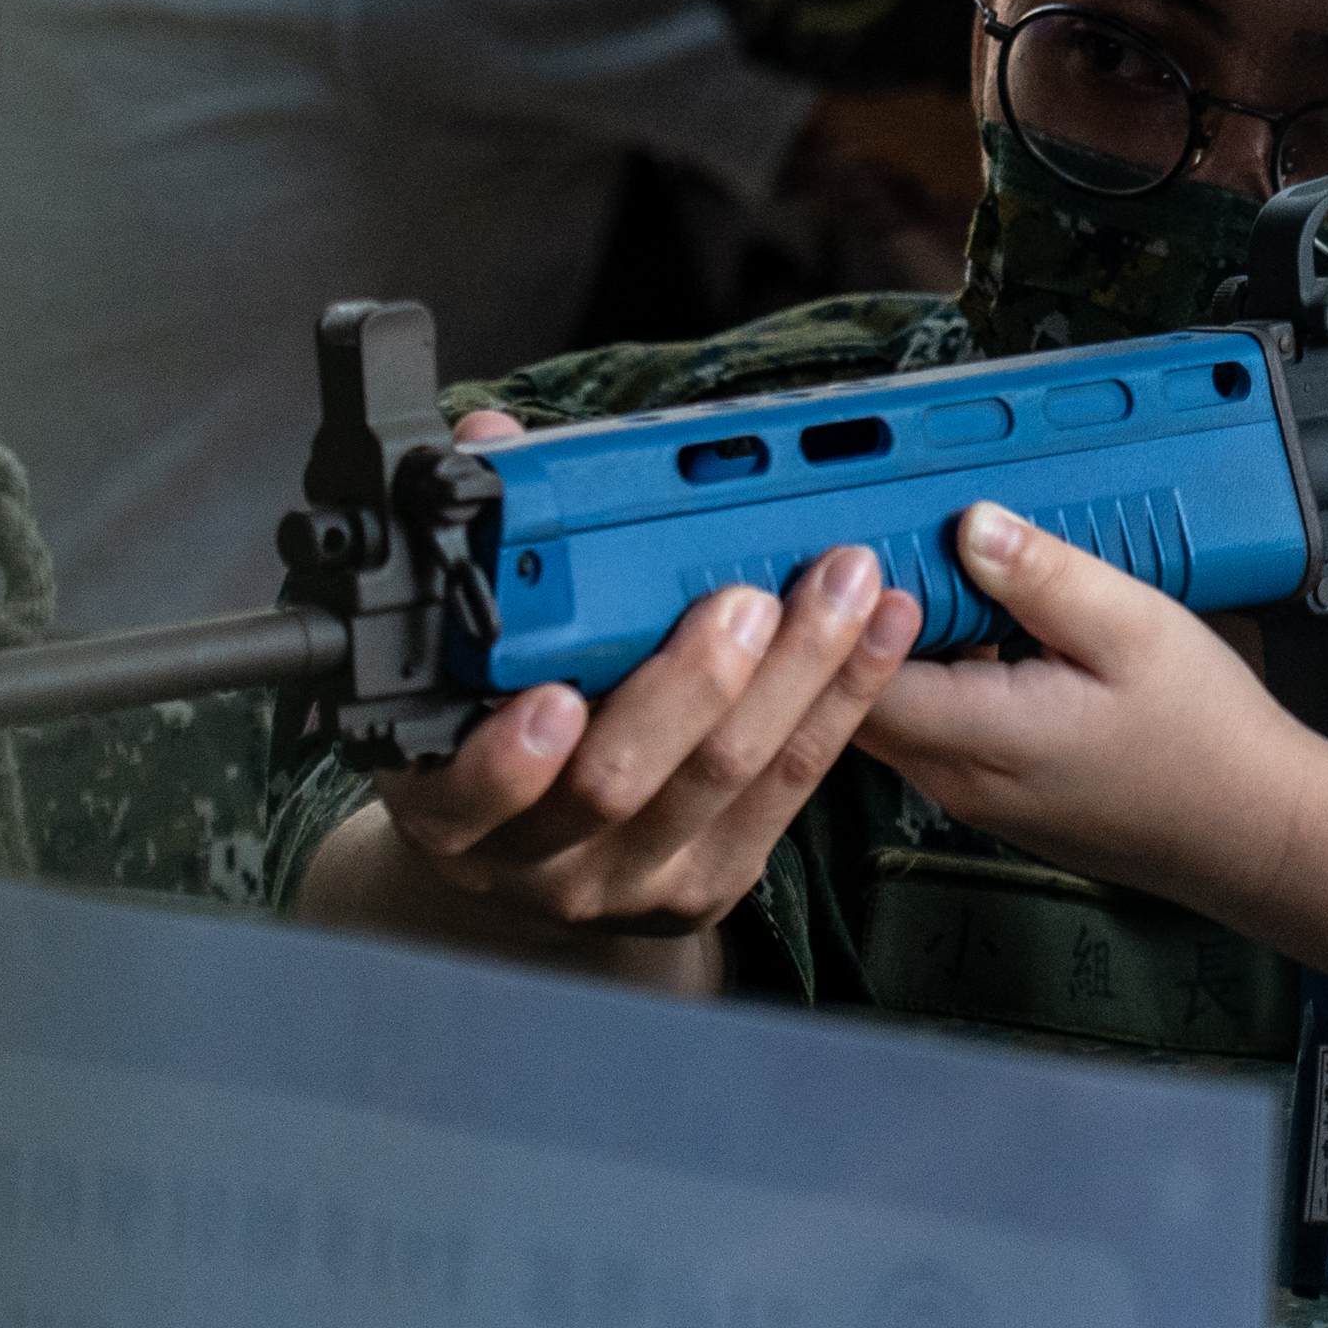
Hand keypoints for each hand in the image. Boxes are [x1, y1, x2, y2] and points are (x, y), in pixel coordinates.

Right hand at [368, 411, 917, 935]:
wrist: (530, 853)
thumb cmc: (490, 724)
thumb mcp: (455, 661)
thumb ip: (477, 551)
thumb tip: (489, 445)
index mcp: (446, 803)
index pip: (465, 792)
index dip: (508, 756)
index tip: (556, 696)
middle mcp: (530, 859)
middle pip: (616, 782)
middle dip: (691, 688)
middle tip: (743, 603)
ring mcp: (627, 880)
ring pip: (724, 776)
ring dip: (797, 675)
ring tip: (841, 587)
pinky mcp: (712, 881)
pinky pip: (792, 784)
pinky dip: (843, 698)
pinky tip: (881, 630)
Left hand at [856, 502, 1322, 887]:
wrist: (1255, 831)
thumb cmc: (1205, 740)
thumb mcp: (1132, 629)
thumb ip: (1041, 576)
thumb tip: (969, 524)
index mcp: (979, 736)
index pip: (850, 680)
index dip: (835, 612)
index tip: (848, 547)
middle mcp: (958, 778)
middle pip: (853, 699)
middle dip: (851, 625)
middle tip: (875, 546)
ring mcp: (974, 794)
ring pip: (891, 715)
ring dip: (894, 651)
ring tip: (929, 576)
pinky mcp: (998, 795)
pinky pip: (934, 731)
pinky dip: (935, 679)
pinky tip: (980, 633)